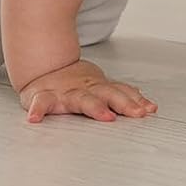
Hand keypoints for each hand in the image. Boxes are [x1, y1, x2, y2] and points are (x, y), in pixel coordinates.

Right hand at [16, 59, 158, 122]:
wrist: (45, 67)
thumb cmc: (77, 83)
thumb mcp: (101, 87)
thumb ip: (122, 95)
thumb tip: (149, 105)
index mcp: (98, 88)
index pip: (121, 93)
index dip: (135, 101)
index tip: (149, 110)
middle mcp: (85, 89)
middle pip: (108, 94)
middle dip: (124, 103)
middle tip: (137, 113)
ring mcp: (65, 93)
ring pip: (81, 99)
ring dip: (95, 107)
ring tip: (106, 116)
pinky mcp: (44, 97)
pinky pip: (40, 103)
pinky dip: (38, 109)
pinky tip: (35, 118)